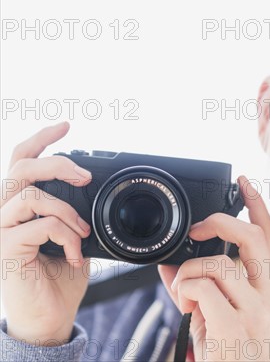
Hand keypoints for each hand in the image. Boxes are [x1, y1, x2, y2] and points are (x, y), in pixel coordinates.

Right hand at [1, 122, 92, 344]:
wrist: (51, 315)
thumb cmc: (60, 276)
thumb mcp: (73, 234)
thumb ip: (72, 210)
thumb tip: (89, 187)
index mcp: (20, 206)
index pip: (21, 161)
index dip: (41, 139)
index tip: (66, 125)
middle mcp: (4, 213)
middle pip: (20, 168)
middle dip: (58, 164)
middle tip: (85, 177)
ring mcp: (0, 230)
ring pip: (32, 195)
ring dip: (68, 211)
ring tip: (82, 232)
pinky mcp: (4, 249)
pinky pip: (40, 225)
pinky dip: (67, 235)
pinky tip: (74, 253)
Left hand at [158, 176, 269, 361]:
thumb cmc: (229, 353)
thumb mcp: (215, 314)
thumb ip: (197, 285)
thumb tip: (169, 262)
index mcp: (267, 288)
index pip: (269, 236)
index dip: (257, 205)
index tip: (243, 181)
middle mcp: (268, 295)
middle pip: (252, 237)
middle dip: (220, 222)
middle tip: (196, 230)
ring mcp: (255, 310)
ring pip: (219, 263)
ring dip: (190, 272)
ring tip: (183, 292)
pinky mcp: (236, 326)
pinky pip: (203, 287)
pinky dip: (186, 290)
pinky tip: (187, 308)